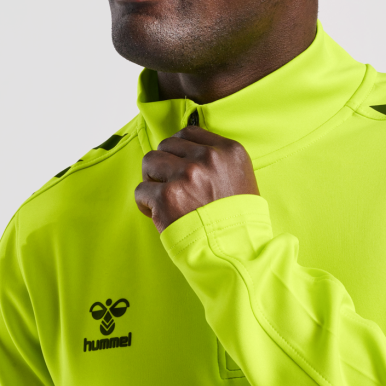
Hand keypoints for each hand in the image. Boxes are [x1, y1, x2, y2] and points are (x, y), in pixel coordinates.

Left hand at [135, 126, 259, 233]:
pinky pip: (141, 190)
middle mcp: (207, 158)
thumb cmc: (240, 221)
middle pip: (166, 145)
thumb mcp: (243, 179)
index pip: (189, 133)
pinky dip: (146, 204)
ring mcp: (186, 175)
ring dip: (152, 179)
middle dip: (165, 164)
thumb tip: (188, 153)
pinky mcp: (167, 197)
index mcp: (229, 151)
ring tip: (163, 197)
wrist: (236, 252)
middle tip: (170, 185)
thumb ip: (219, 162)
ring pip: (150, 162)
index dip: (179, 150)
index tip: (178, 164)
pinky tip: (159, 214)